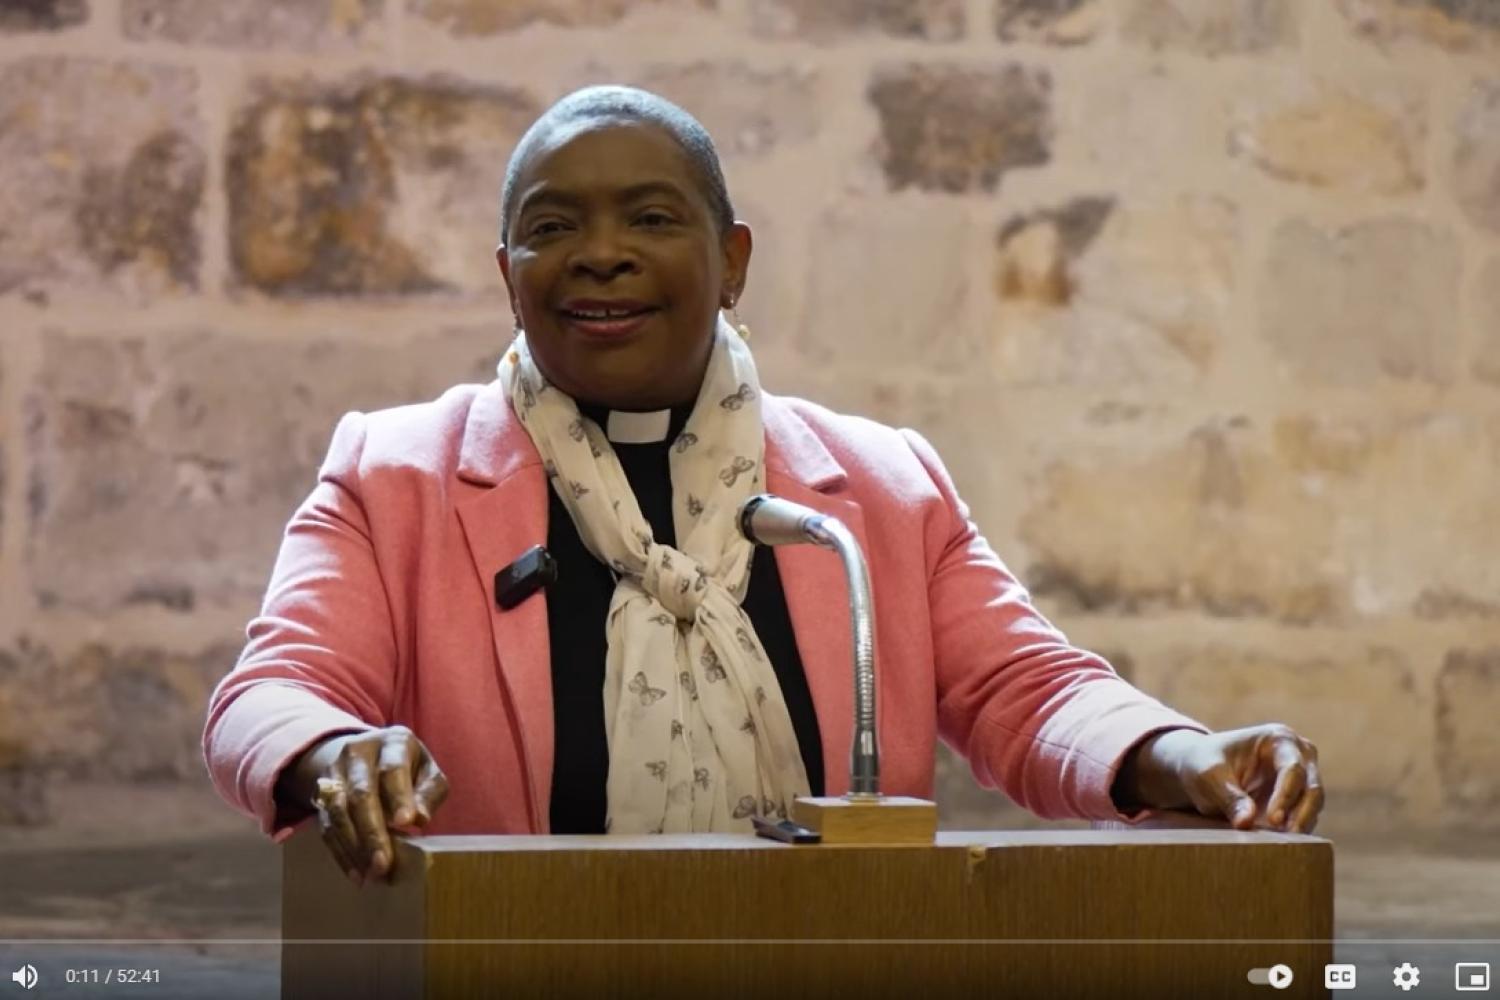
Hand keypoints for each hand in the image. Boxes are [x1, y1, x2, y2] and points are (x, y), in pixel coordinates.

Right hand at [285, 726, 449, 884]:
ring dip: (354, 846)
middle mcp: (358, 752)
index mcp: (393, 742)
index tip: (405, 822)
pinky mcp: (319, 794)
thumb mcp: (427, 771)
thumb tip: (418, 819)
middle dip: (372, 831)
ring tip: (371, 874)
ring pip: (338, 811)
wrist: (366, 754)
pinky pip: (326, 826)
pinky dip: (341, 852)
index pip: (393, 769)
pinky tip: (356, 873)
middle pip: (361, 793)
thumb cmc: (407, 768)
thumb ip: (429, 792)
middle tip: (384, 863)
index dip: (398, 796)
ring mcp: (334, 772)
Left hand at [1118, 725, 1322, 832]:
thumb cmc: (1202, 764)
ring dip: (1299, 827)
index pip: (1292, 769)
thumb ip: (1228, 797)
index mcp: (1279, 739)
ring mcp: (1302, 779)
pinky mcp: (1298, 801)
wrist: (1198, 769)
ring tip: (1281, 848)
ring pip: (1313, 807)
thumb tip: (1246, 823)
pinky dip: (1294, 834)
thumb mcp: (1208, 776)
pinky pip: (1304, 820)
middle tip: (1286, 840)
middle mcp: (1299, 756)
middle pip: (1312, 788)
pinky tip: (1280, 847)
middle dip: (1300, 815)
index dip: (1285, 796)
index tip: (1273, 821)